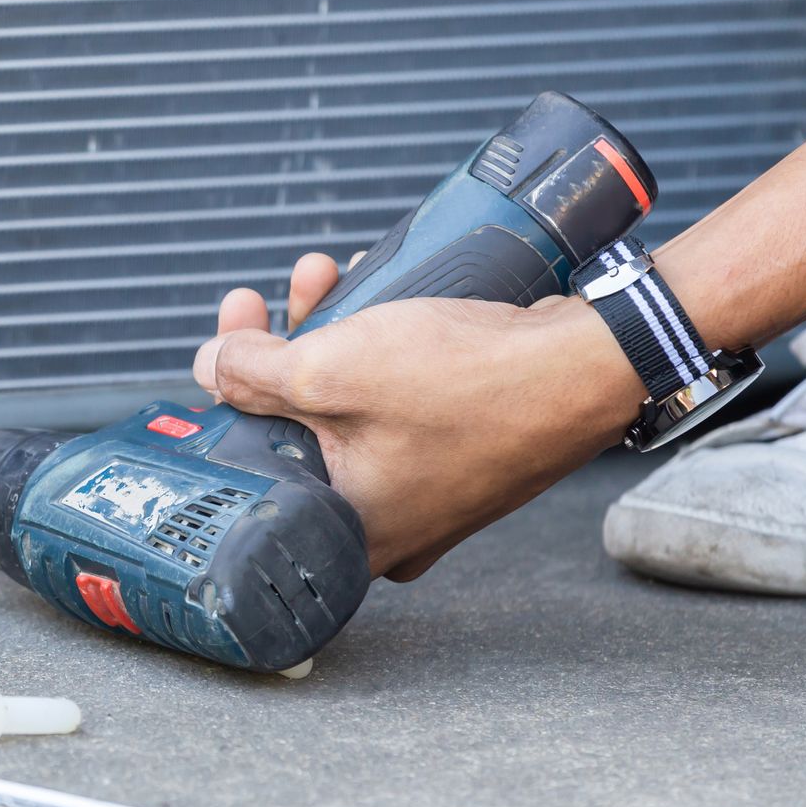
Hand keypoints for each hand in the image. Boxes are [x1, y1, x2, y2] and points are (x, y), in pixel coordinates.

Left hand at [194, 256, 645, 580]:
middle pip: (297, 431)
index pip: (255, 468)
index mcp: (350, 532)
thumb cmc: (473, 386)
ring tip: (321, 274)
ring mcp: (429, 488)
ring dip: (325, 334)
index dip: (230, 397)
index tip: (226, 344)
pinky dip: (376, 348)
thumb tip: (212, 366)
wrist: (593, 366)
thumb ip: (253, 374)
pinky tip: (370, 291)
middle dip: (277, 349)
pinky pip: (395, 400)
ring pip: (347, 406)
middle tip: (262, 301)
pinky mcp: (460, 448)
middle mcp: (389, 524)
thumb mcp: (330, 372)